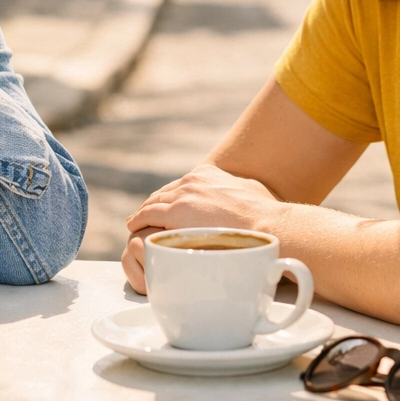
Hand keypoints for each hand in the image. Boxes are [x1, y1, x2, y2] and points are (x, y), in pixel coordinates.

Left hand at [120, 165, 286, 293]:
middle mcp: (193, 179)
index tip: (166, 208)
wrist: (266, 225)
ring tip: (136, 223)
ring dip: (143, 214)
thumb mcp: (252, 191)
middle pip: (164, 193)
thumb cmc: (265, 216)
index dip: (170, 198)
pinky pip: (148, 215)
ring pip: (153, 203)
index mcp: (208, 173)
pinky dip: (138, 220)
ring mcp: (183, 194)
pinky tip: (133, 227)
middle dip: (154, 206)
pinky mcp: (176, 212)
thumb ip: (241, 190)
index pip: (180, 186)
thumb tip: (244, 193)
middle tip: (144, 217)